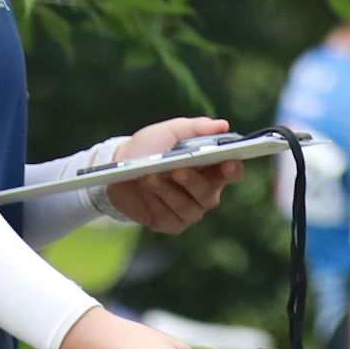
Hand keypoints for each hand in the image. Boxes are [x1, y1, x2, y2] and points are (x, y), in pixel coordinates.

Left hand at [98, 118, 241, 234]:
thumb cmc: (149, 148)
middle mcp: (203, 193)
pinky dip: (156, 202)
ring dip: (168, 191)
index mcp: (210, 169)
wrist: (116, 167)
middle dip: (193, 182)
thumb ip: (196, 128)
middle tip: (177, 170)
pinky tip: (146, 190)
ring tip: (151, 176)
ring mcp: (188, 211)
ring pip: (188, 207)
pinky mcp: (169, 223)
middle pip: (209, 194)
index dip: (233, 169)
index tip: (228, 162)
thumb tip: (223, 125)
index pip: (231, 173)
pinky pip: (168, 217)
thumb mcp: (169, 132)